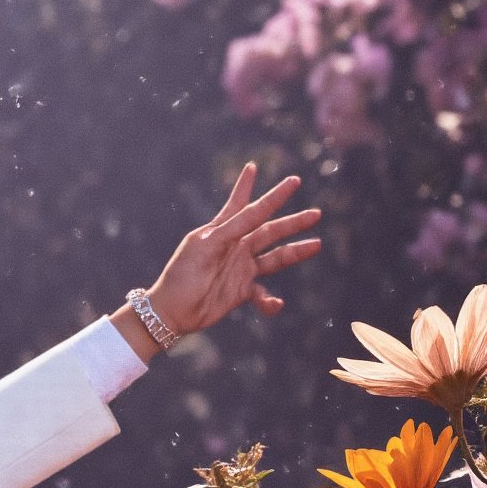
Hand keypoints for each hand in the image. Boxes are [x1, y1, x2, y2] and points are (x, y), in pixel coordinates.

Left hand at [142, 163, 322, 338]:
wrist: (170, 312)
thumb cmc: (183, 275)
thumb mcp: (207, 247)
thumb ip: (232, 228)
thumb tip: (256, 209)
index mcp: (224, 232)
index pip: (248, 207)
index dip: (262, 192)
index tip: (275, 175)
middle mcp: (236, 247)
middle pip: (270, 231)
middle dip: (293, 223)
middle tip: (316, 214)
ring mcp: (240, 269)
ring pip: (275, 258)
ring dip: (295, 253)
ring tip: (316, 245)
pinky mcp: (240, 292)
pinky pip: (263, 294)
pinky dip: (270, 301)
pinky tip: (275, 305)